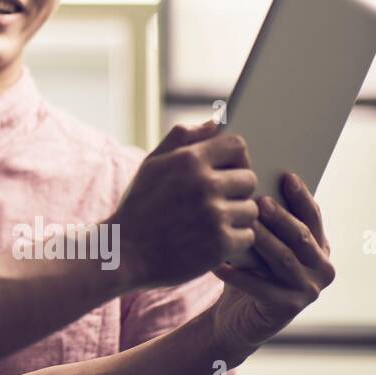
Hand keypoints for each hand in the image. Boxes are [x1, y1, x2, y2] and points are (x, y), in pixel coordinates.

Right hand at [110, 120, 260, 288]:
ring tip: (211, 222)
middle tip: (215, 201)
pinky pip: (248, 235)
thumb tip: (214, 122)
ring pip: (251, 209)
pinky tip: (212, 240)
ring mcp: (215, 215)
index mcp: (188, 160)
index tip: (228, 168)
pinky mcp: (221, 244)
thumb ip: (182, 138)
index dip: (236, 157)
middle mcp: (205, 184)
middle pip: (248, 178)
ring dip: (236, 216)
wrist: (124, 253)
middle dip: (235, 189)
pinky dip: (234, 240)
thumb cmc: (139, 206)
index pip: (237, 145)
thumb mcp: (151, 164)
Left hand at [208, 172, 334, 354]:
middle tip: (259, 200)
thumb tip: (251, 180)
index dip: (301, 196)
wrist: (237, 317)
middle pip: (301, 236)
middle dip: (281, 217)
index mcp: (320, 247)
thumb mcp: (260, 242)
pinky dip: (237, 274)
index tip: (286, 175)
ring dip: (262, 239)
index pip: (313, 216)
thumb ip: (266, 219)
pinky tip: (218, 263)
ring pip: (283, 258)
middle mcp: (322, 269)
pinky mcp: (287, 308)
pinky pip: (260, 287)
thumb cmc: (248, 268)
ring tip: (242, 223)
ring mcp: (308, 290)